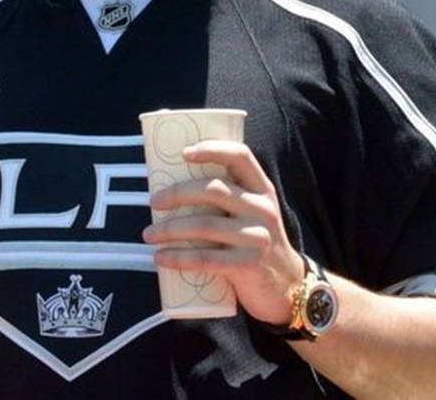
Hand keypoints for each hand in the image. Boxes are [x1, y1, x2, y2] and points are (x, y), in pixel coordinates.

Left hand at [141, 139, 304, 325]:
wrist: (287, 287)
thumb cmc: (255, 243)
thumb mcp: (252, 213)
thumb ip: (229, 198)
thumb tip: (173, 185)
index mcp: (262, 189)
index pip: (240, 156)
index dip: (212, 149)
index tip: (184, 153)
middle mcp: (263, 209)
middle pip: (213, 190)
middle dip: (177, 194)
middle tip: (153, 202)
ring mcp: (258, 237)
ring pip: (203, 225)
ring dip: (169, 229)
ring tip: (149, 234)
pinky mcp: (249, 265)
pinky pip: (205, 258)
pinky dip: (178, 257)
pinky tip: (161, 258)